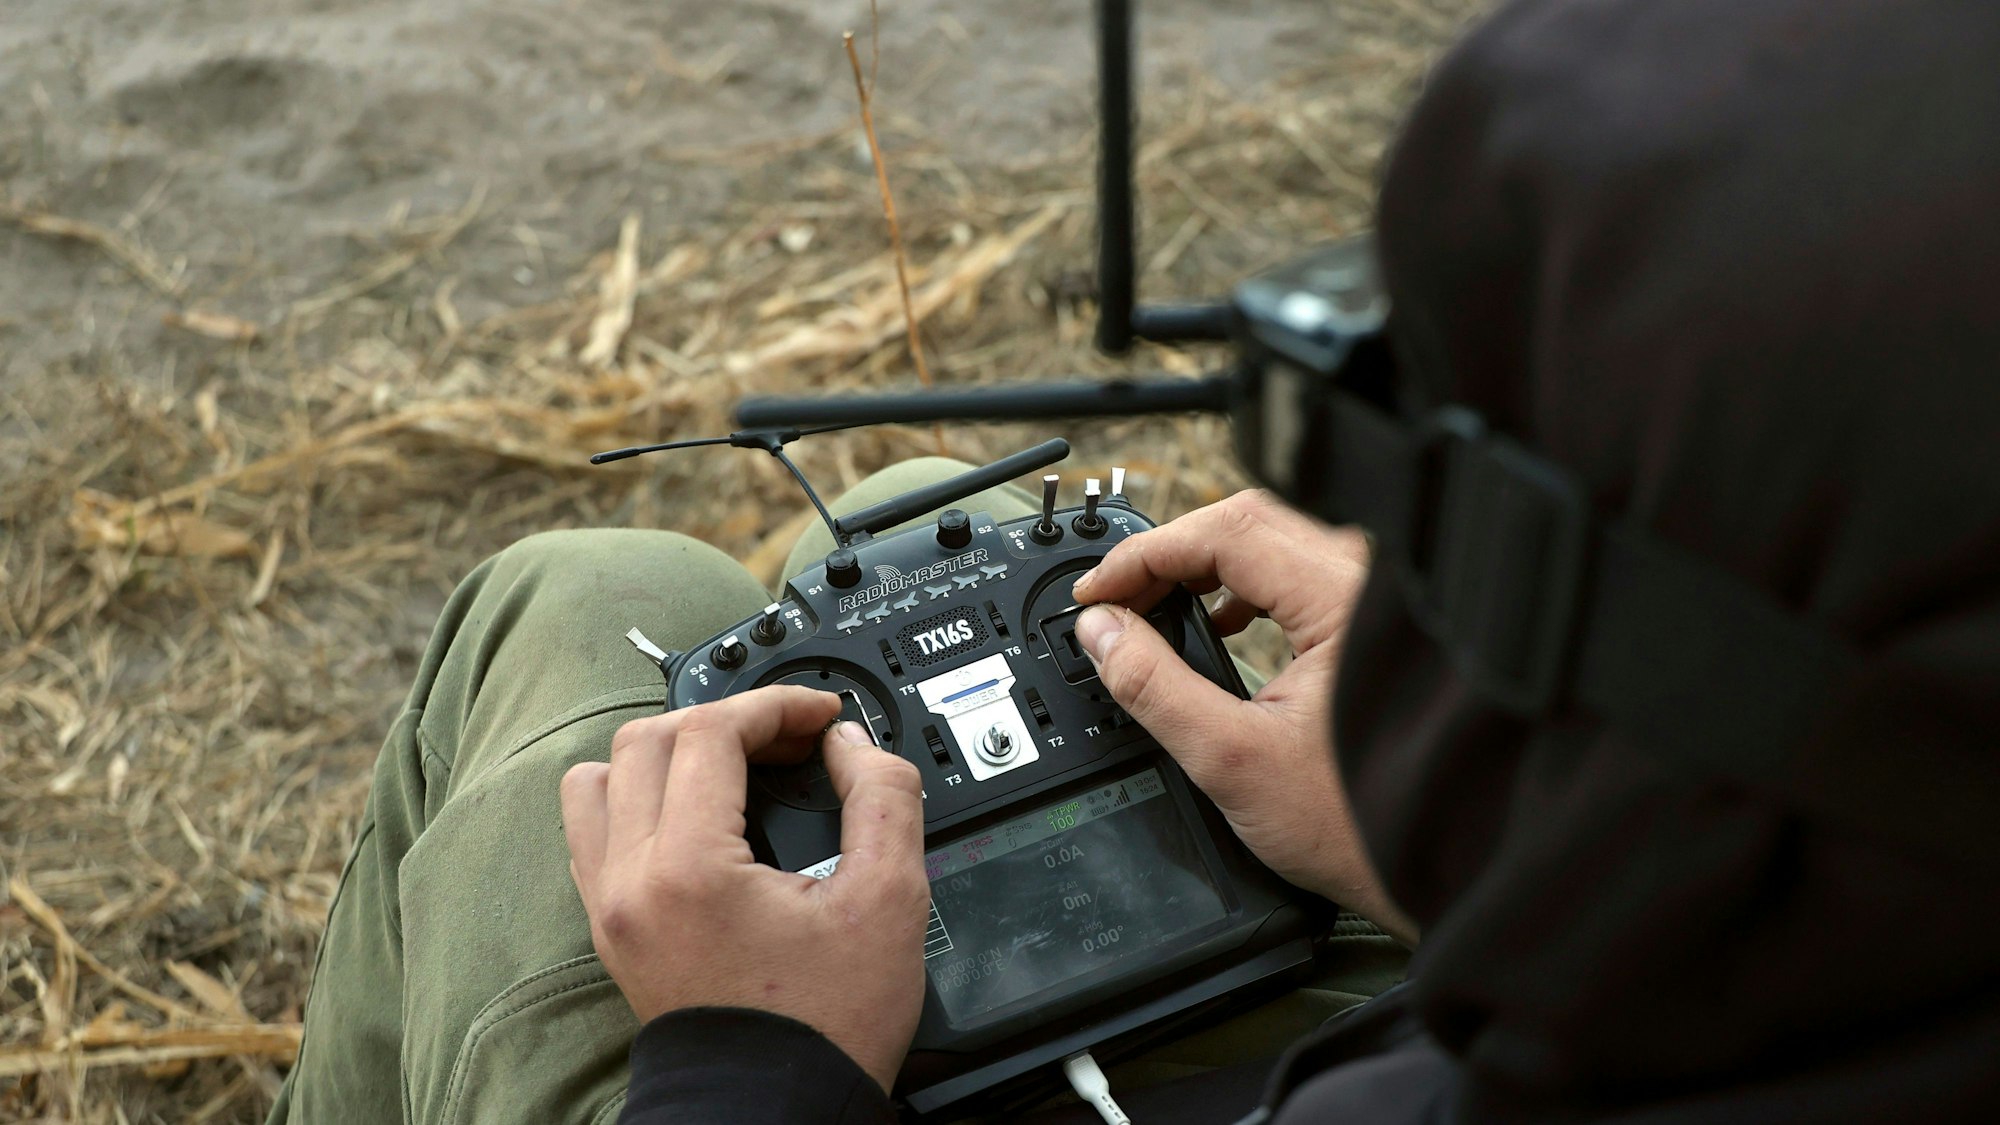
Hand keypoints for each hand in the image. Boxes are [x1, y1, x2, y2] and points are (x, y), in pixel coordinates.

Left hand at [560, 687, 928, 1090]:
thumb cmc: (823, 1029)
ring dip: (666, 753)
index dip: (773, 703)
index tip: (819, 715)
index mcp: (689, 870)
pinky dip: (637, 798)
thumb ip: (883, 798)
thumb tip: (853, 745)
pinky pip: (592, 829)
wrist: (773, 1111)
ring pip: (601, 777)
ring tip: (731, 768)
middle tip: (788, 740)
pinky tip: (696, 814)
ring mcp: (609, 905)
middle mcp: (630, 881)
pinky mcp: (610, 926)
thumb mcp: (889, 901)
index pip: (709, 730)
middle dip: (726, 719)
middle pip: (647, 738)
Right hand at [1071, 490, 1416, 944]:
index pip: (1224, 532)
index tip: (1097, 592)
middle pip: (1245, 525)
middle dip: (1168, 557)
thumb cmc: (1361, 823)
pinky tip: (1218, 623)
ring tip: (1155, 611)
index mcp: (1341, 600)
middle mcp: (1365, 584)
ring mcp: (1372, 600)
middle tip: (1116, 600)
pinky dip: (1242, 588)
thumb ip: (1153, 687)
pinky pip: (1294, 573)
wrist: (1434, 864)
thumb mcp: (1230, 758)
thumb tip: (1101, 633)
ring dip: (1203, 570)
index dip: (1146, 555)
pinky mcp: (1372, 623)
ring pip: (1269, 544)